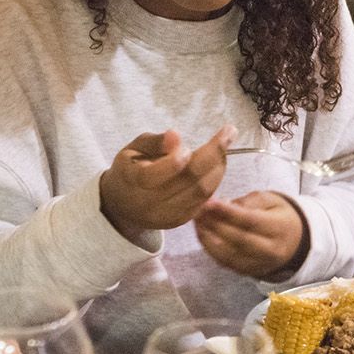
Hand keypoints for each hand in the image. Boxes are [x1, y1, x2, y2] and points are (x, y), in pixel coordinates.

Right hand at [99, 126, 235, 241]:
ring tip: (225, 144)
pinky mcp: (180, 221)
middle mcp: (150, 203)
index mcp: (132, 182)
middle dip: (213, 154)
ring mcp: (167, 215)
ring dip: (219, 167)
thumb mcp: (135, 148)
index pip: (155, 174)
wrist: (124, 205)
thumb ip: (155, 141)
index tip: (189, 144)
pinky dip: (214, 181)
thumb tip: (176, 135)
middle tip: (229, 132)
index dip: (174, 159)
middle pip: (189, 182)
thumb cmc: (131, 169)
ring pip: (202, 192)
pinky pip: (204, 200)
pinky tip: (218, 163)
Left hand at [194, 191, 308, 278]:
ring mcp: (258, 265)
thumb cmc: (279, 217)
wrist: (293, 242)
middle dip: (214, 224)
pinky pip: (224, 262)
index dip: (227, 212)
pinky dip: (209, 248)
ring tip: (197, 220)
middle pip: (237, 240)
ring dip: (207, 237)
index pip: (250, 221)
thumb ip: (250, 201)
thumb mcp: (272, 200)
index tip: (209, 202)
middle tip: (198, 209)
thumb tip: (225, 205)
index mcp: (280, 229)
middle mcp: (270, 251)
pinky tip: (202, 233)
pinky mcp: (246, 272)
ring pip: (227, 255)